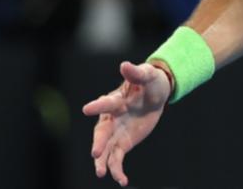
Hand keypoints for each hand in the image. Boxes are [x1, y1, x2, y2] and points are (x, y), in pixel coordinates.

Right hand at [81, 61, 172, 185]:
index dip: (97, 106)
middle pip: (102, 131)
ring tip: (100, 173)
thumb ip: (136, 73)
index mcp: (116, 100)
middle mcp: (111, 118)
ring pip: (106, 149)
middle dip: (99, 142)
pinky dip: (117, 170)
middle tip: (95, 152)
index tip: (87, 109)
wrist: (155, 95)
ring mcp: (116, 132)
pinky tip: (121, 181)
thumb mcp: (147, 75)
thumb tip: (124, 65)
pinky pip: (117, 159)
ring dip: (102, 161)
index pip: (106, 104)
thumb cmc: (149, 81)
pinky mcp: (123, 143)